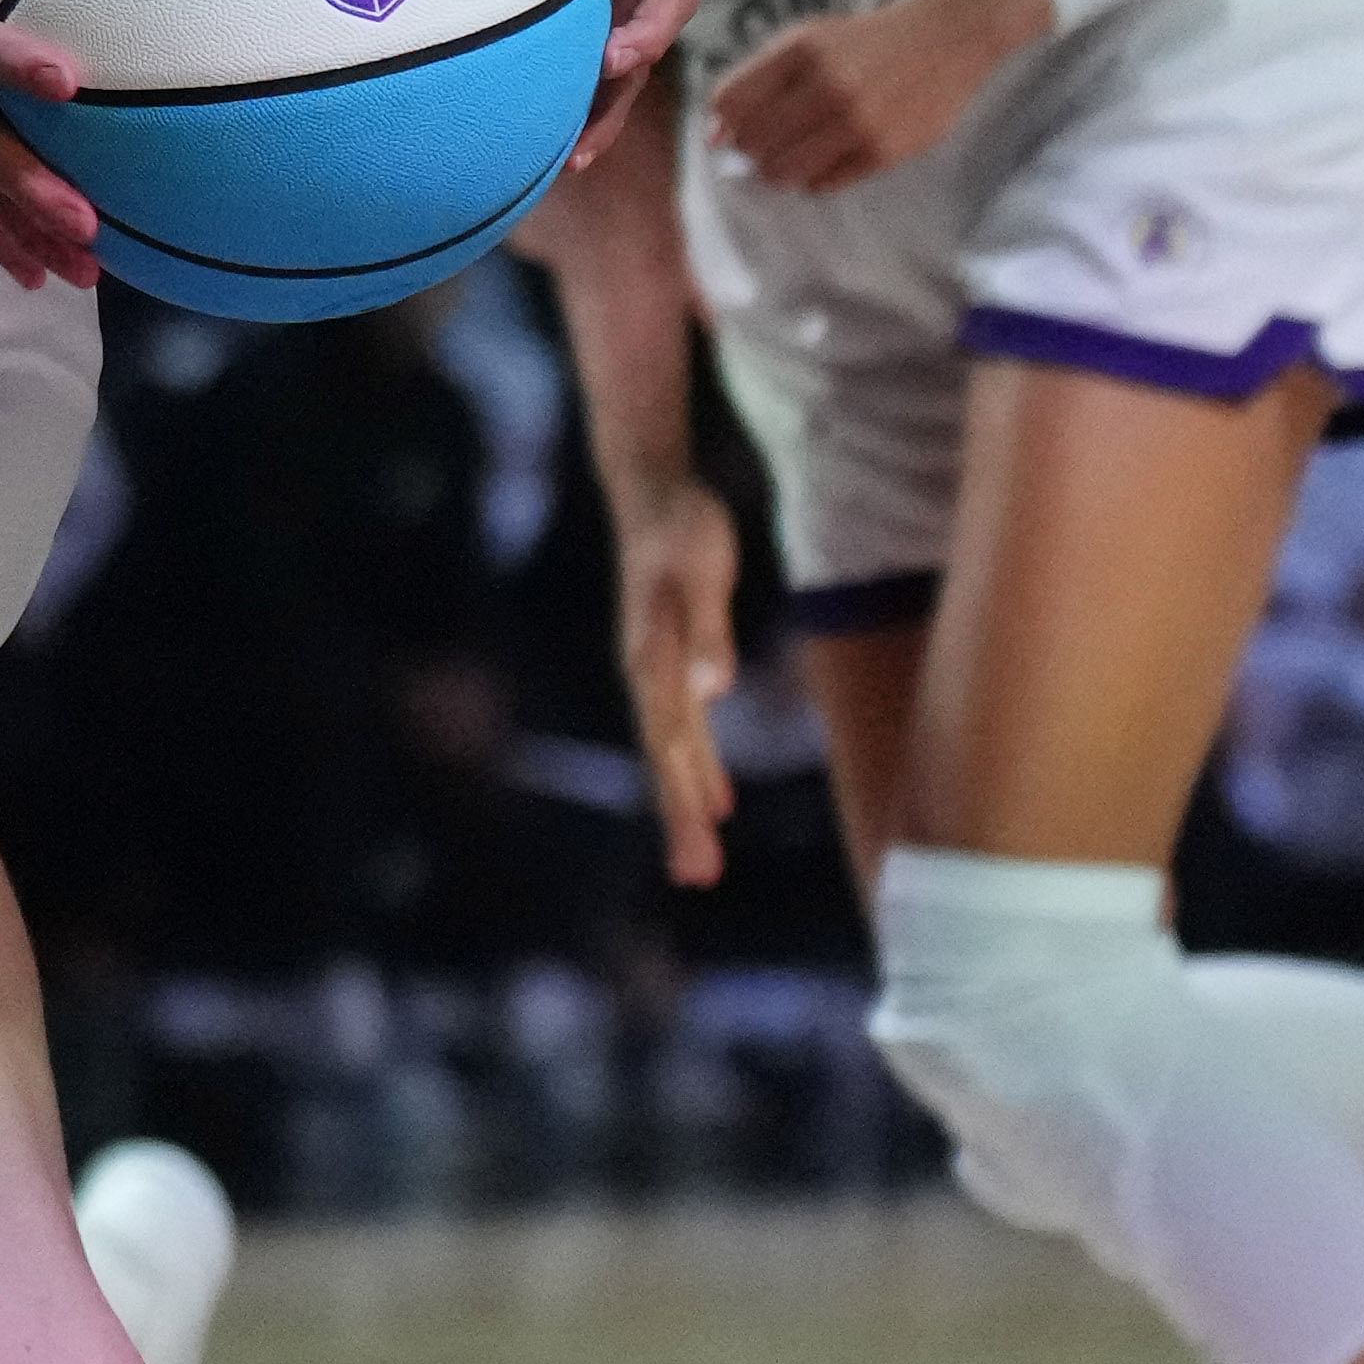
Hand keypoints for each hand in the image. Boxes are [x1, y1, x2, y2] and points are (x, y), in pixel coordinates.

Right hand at [612, 474, 744, 887]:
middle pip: (664, 758)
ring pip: (671, 752)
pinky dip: (696, 769)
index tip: (703, 837)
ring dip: (685, 805)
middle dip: (680, 818)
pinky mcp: (669, 662)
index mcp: (651, 658)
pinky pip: (681, 731)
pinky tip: (718, 800)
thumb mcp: (701, 568)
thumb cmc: (680, 523)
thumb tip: (711, 692)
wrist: (647, 488)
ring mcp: (654, 670)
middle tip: (697, 875)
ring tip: (699, 861)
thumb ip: (706, 628)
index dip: (685, 789)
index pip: (670, 739)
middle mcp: (646, 673)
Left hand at [703, 0, 1052, 196]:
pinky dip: (816, 176)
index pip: (729, 102)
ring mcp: (856, 121)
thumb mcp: (809, 40)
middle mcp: (826, 85)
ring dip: (779, 169)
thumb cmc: (867, 40)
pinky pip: (821, 185)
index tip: (739, 123)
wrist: (949, 37)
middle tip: (773, 139)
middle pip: (752, 142)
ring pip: (781, 172)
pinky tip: (831, 153)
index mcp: (801, 50)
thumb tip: (714, 136)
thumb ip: (758, 79)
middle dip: (752, 147)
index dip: (727, 119)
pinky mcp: (883, 152)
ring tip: (799, 150)